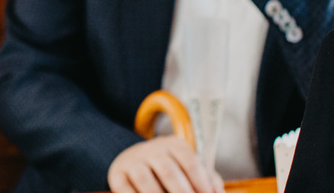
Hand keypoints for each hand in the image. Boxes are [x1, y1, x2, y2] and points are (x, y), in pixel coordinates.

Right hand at [108, 137, 222, 192]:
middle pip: (168, 172)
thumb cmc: (171, 171)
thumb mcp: (189, 169)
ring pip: (145, 180)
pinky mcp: (117, 175)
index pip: (190, 162)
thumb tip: (217, 192)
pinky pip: (124, 189)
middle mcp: (151, 149)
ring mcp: (132, 161)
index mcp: (173, 145)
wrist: (134, 161)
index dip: (201, 183)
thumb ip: (207, 180)